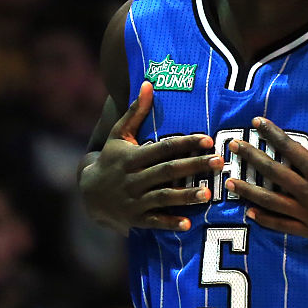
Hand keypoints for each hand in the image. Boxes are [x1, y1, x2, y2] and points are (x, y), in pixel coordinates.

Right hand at [79, 81, 223, 233]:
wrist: (88, 193)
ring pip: (163, 197)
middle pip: (167, 171)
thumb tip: (148, 83)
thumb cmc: (111, 159)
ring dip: (185, 196)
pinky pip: (155, 222)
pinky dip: (170, 223)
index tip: (208, 139)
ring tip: (208, 194)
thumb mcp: (119, 135)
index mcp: (132, 157)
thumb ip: (135, 112)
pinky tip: (189, 224)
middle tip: (219, 162)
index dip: (185, 143)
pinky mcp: (136, 219)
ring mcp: (134, 200)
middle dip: (193, 166)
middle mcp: (133, 179)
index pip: (162, 148)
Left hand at [225, 95, 307, 243]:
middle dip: (251, 158)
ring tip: (230, 182)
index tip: (255, 123)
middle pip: (273, 172)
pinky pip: (283, 225)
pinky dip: (266, 219)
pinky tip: (251, 212)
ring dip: (249, 190)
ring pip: (272, 201)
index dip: (270, 134)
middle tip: (233, 147)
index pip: (288, 147)